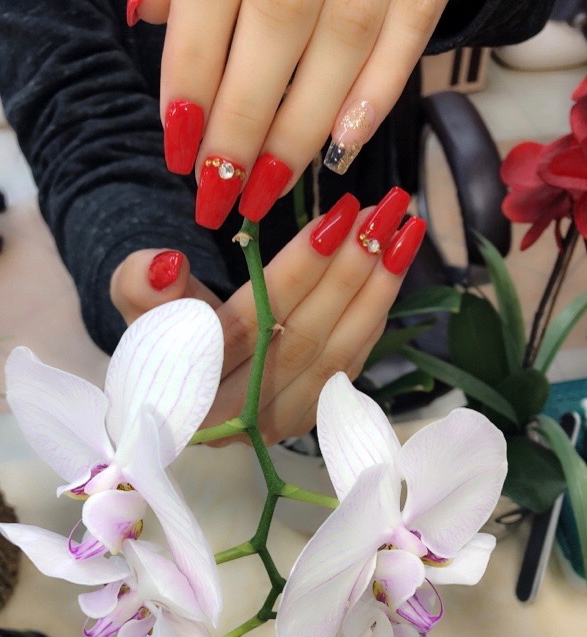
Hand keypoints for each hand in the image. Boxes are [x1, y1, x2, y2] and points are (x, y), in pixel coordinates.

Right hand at [110, 188, 425, 444]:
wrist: (178, 382)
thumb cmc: (161, 333)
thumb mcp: (137, 304)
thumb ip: (141, 285)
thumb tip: (168, 263)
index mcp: (192, 391)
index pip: (253, 324)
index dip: (298, 270)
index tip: (339, 216)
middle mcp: (240, 418)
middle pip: (304, 339)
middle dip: (351, 272)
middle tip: (386, 213)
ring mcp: (278, 423)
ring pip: (336, 356)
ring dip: (375, 293)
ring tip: (403, 235)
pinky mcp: (305, 419)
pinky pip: (347, 368)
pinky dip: (372, 319)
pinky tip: (389, 276)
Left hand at [129, 0, 453, 225]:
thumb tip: (151, 17)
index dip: (193, 76)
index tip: (179, 143)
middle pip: (277, 27)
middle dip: (244, 120)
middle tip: (220, 187)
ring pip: (344, 42)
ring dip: (303, 127)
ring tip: (269, 186)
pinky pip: (413, 27)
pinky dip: (380, 91)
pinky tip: (344, 147)